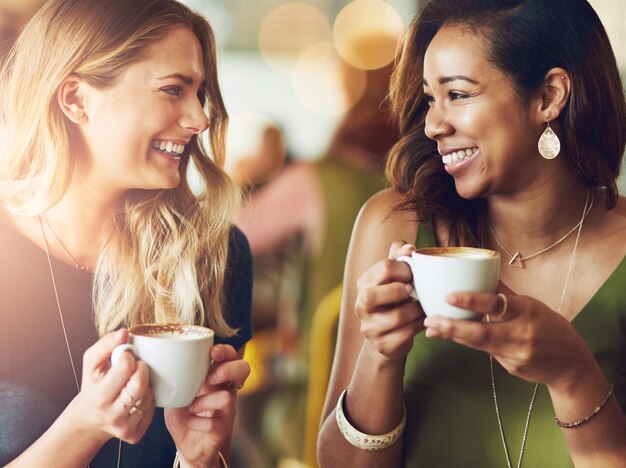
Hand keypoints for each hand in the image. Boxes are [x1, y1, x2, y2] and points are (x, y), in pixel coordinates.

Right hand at [74, 329, 154, 443]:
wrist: (90, 418)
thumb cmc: (94, 384)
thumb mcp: (91, 363)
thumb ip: (105, 344)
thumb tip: (124, 332)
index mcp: (99, 395)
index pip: (125, 368)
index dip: (128, 356)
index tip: (126, 356)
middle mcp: (111, 414)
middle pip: (140, 384)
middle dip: (142, 368)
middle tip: (136, 365)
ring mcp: (124, 427)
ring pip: (149, 396)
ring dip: (146, 384)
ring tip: (134, 382)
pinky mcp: (135, 435)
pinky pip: (152, 410)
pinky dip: (148, 399)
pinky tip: (137, 397)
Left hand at [165, 344, 249, 466]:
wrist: (185, 444)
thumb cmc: (182, 413)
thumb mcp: (176, 391)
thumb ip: (177, 377)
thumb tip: (165, 362)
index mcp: (215, 376)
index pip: (230, 355)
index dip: (225, 351)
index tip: (212, 352)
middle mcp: (225, 389)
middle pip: (243, 368)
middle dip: (226, 369)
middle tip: (209, 379)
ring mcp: (227, 408)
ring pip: (227, 397)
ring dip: (203, 402)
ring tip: (190, 408)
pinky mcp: (224, 428)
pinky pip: (213, 422)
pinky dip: (196, 422)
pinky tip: (190, 423)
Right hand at [354, 240, 425, 360]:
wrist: (390, 335)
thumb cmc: (395, 299)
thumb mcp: (395, 276)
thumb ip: (400, 257)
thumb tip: (409, 248)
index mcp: (364, 283)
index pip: (383, 268)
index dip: (405, 268)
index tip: (413, 274)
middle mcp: (360, 305)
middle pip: (372, 295)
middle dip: (399, 291)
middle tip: (412, 290)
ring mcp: (369, 327)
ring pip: (396, 316)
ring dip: (416, 309)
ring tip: (422, 306)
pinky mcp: (382, 345)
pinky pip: (406, 334)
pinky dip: (419, 325)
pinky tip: (422, 320)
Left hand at [423, 286, 593, 388]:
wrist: (570, 365)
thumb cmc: (548, 327)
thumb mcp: (531, 305)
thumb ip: (504, 293)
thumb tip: (480, 270)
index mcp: (527, 310)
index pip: (496, 304)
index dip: (471, 300)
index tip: (448, 296)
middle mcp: (522, 333)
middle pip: (481, 332)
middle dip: (451, 326)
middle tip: (429, 319)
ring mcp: (516, 354)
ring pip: (478, 344)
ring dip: (453, 336)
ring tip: (432, 329)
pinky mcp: (511, 368)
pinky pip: (485, 353)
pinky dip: (467, 343)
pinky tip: (451, 337)